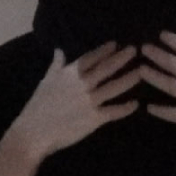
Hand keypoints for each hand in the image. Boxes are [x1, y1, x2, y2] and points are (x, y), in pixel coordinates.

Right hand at [6, 42, 141, 159]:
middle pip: (106, 68)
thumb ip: (56, 65)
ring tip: (141, 72)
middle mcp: (82, 84)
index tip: (116, 43)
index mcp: (69, 74)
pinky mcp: (93, 119)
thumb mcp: (46, 81)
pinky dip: (125, 108)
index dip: (104, 50)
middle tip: (135, 50)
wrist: (34, 132)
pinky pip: (113, 111)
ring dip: (129, 79)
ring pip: (114, 87)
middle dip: (122, 58)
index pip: (90, 58)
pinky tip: (136, 104)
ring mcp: (89, 101)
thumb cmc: (38, 106)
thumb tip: (59, 50)